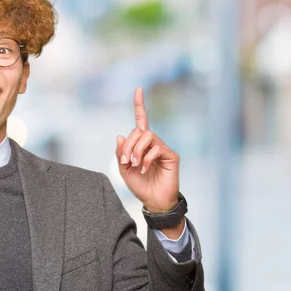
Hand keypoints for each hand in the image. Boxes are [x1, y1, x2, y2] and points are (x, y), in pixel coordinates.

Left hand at [115, 88, 179, 212]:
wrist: (154, 201)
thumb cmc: (141, 186)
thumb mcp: (124, 170)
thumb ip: (121, 153)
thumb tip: (120, 136)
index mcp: (141, 144)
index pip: (141, 121)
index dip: (140, 105)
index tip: (138, 89)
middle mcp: (153, 143)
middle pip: (139, 131)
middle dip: (128, 145)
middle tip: (125, 161)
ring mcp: (162, 148)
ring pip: (147, 136)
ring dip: (136, 150)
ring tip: (135, 164)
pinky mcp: (171, 155)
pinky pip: (156, 148)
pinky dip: (146, 158)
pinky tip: (144, 168)